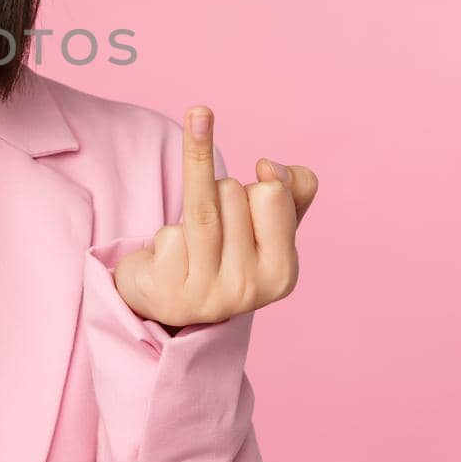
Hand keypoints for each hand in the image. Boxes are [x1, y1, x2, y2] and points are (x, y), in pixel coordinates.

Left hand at [114, 106, 318, 329]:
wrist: (170, 294)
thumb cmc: (227, 249)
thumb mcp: (271, 220)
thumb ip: (295, 185)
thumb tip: (267, 167)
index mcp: (282, 273)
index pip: (272, 191)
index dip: (254, 190)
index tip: (247, 212)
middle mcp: (249, 288)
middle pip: (230, 190)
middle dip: (219, 194)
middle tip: (214, 226)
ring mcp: (206, 293)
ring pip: (202, 206)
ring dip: (190, 201)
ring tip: (192, 224)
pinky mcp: (168, 291)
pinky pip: (169, 232)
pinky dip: (165, 235)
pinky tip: (171, 259)